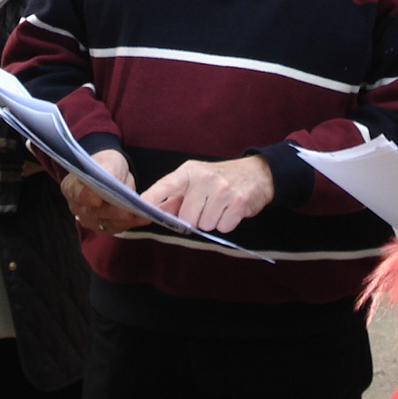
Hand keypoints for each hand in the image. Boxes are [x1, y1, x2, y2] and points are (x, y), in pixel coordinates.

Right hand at [62, 149, 148, 236]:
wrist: (111, 172)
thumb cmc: (105, 165)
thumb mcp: (106, 161)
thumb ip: (106, 170)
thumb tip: (109, 179)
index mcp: (71, 187)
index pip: (77, 193)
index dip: (87, 196)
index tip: (97, 199)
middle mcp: (77, 207)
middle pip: (94, 212)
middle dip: (112, 212)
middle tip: (127, 211)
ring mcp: (90, 220)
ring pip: (107, 223)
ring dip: (126, 220)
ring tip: (142, 215)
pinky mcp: (105, 227)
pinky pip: (119, 227)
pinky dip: (133, 223)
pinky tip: (145, 217)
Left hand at [144, 156, 273, 234]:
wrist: (258, 173)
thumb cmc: (222, 178)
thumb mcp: (198, 180)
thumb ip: (176, 196)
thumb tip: (154, 210)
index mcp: (190, 171)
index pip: (167, 184)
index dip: (153, 197)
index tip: (140, 206)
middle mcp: (205, 178)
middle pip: (187, 217)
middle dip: (195, 219)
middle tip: (206, 207)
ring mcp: (223, 190)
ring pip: (205, 224)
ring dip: (212, 221)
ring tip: (220, 207)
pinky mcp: (238, 202)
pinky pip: (223, 227)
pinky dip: (227, 223)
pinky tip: (231, 211)